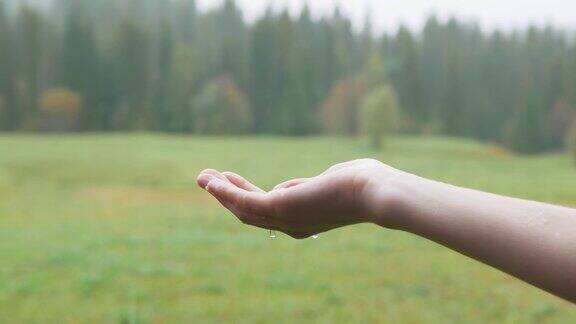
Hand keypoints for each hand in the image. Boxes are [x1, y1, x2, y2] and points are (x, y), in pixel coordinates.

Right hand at [197, 159, 407, 238]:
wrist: (375, 191)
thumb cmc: (362, 183)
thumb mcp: (329, 182)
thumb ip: (309, 186)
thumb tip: (299, 185)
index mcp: (302, 220)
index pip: (266, 210)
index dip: (245, 194)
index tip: (231, 179)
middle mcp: (290, 225)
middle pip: (248, 213)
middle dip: (226, 195)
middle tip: (207, 179)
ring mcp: (285, 219)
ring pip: (243, 209)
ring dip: (220, 193)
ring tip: (202, 176)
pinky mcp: (281, 208)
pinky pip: (246, 202)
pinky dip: (227, 192)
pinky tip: (213, 181)